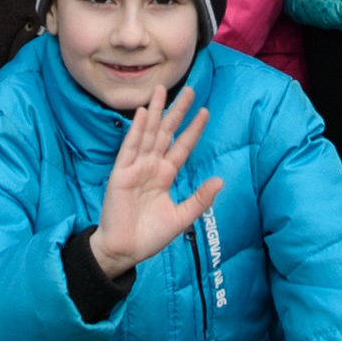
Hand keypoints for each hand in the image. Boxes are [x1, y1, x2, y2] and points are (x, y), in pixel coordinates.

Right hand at [88, 80, 223, 277]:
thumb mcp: (181, 218)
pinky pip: (129, 148)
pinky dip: (136, 130)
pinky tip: (144, 113)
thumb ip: (199, 199)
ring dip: (156, 112)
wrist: (125, 251)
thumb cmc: (149, 236)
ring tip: (162, 90)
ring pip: (148, 133)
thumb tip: (220, 181)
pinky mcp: (121, 173)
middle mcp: (151, 167)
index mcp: (165, 176)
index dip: (193, 129)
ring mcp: (135, 168)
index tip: (205, 111)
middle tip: (189, 89)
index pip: (182, 146)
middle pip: (166, 133)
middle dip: (177, 112)